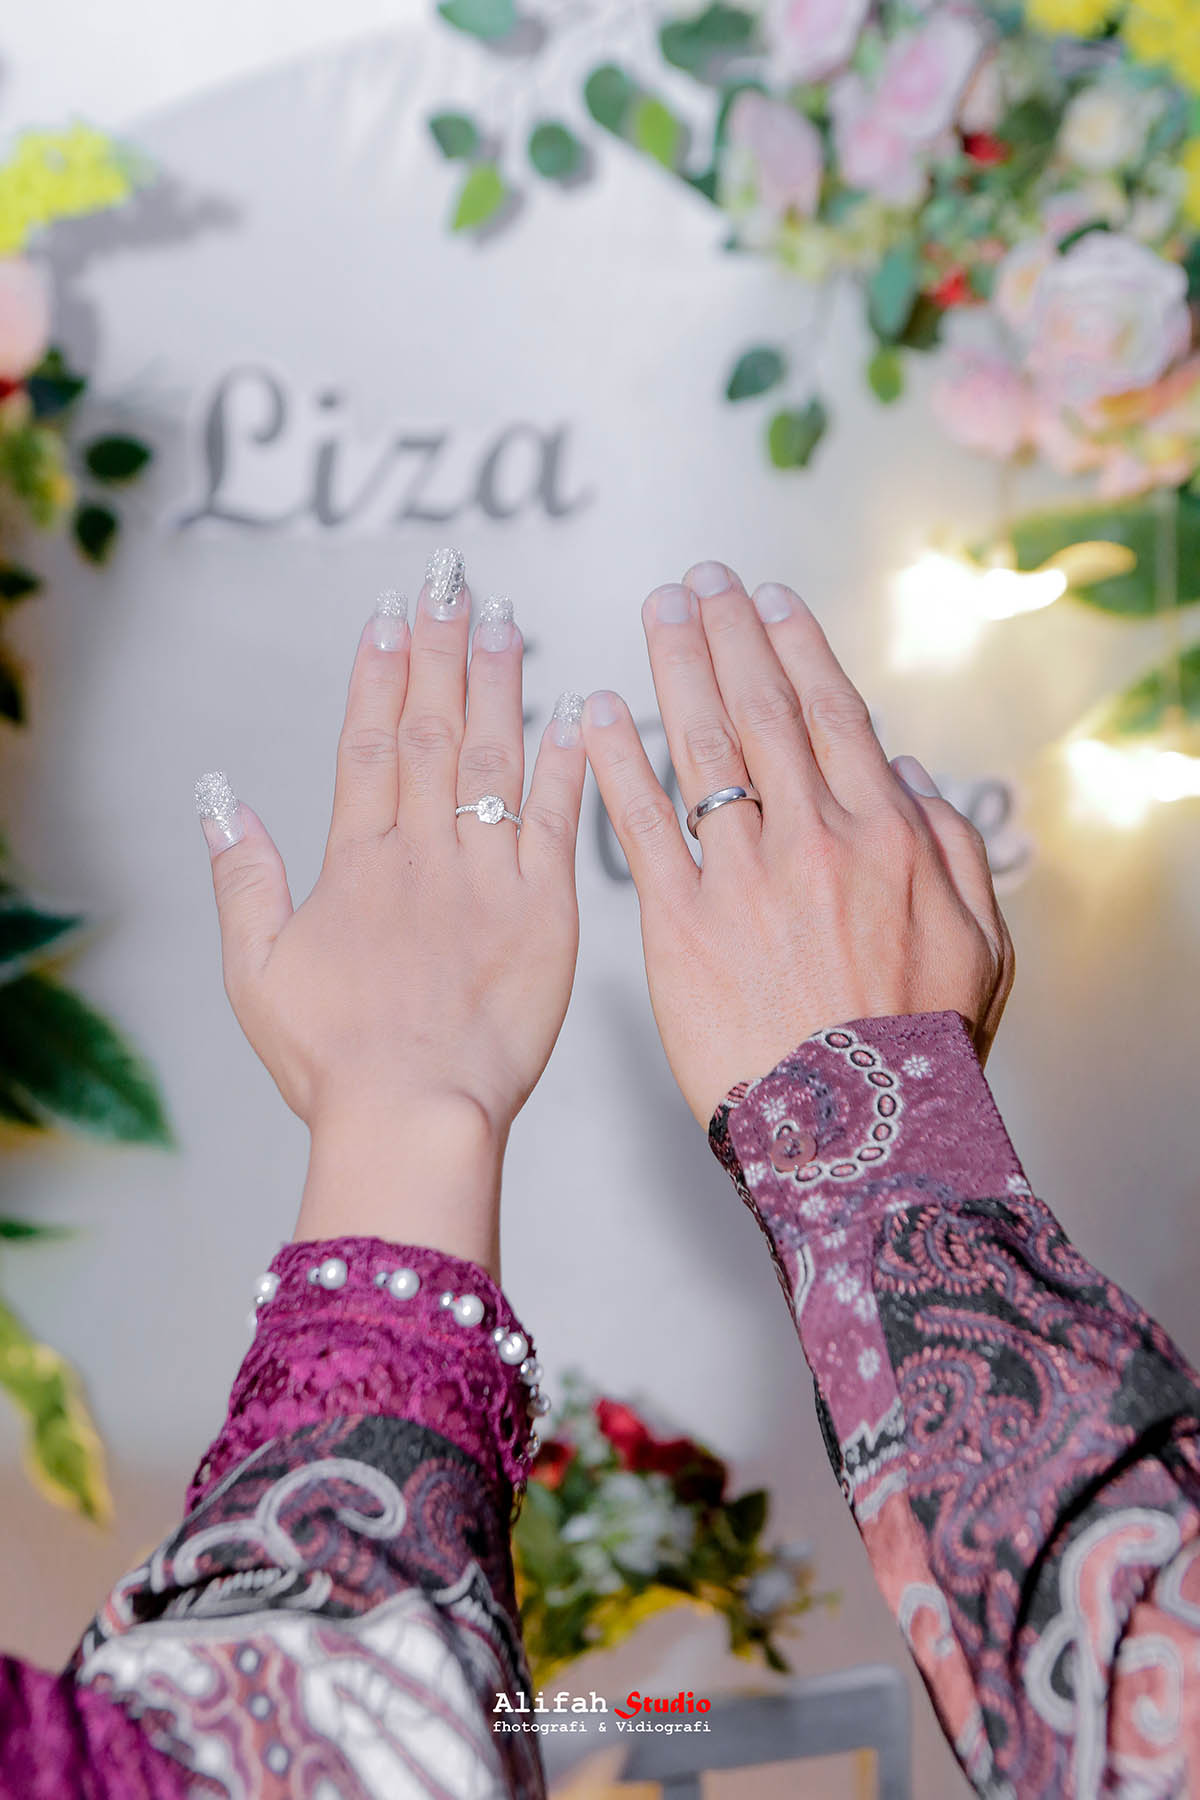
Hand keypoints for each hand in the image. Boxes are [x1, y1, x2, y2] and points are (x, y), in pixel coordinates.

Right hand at [195, 565, 585, 1272]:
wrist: (417, 1113)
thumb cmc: (333, 1058)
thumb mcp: (256, 970)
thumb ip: (243, 877)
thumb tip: (220, 797)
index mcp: (359, 864)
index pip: (371, 745)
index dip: (381, 676)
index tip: (391, 616)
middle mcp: (425, 855)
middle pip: (433, 732)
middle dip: (441, 652)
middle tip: (453, 582)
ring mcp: (490, 879)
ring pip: (494, 761)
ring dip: (500, 686)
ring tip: (504, 621)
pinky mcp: (548, 914)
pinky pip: (556, 823)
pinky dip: (564, 766)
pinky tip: (576, 712)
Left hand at [581, 562, 1012, 1126]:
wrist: (861, 1134)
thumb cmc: (920, 1048)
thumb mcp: (983, 943)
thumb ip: (954, 849)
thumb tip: (910, 775)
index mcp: (887, 835)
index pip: (831, 714)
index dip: (795, 648)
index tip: (768, 601)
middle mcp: (813, 837)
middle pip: (762, 710)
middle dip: (728, 633)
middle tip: (699, 579)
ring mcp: (744, 875)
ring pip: (702, 746)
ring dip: (676, 667)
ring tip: (657, 612)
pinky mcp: (681, 923)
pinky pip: (641, 825)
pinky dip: (615, 760)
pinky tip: (595, 710)